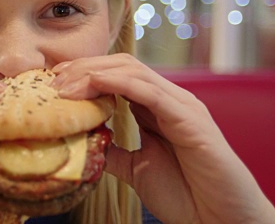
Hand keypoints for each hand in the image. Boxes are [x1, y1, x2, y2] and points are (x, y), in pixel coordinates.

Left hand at [51, 54, 274, 223]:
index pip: (117, 76)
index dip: (84, 74)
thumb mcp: (136, 168)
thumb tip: (82, 140)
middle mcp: (169, 99)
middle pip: (121, 66)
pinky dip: (117, 84)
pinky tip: (92, 85)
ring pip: (132, 71)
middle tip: (52, 79)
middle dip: (84, 67)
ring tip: (64, 85)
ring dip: (93, 73)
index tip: (53, 84)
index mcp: (157, 108)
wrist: (221, 219)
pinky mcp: (189, 117)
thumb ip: (112, 151)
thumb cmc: (187, 195)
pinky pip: (149, 91)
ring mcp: (181, 105)